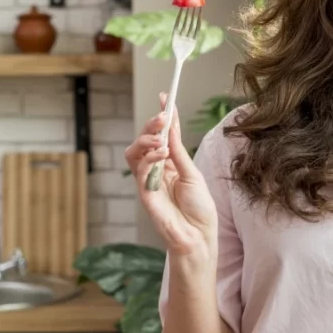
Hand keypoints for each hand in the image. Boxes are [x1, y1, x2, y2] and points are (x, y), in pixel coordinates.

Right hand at [125, 93, 217, 256]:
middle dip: (151, 124)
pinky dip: (148, 157)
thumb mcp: (191, 173)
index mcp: (169, 163)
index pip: (161, 135)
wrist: (198, 235)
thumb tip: (171, 125)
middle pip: (144, 140)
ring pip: (134, 152)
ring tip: (160, 139)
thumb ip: (178, 151)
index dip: (162, 116)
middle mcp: (156, 170)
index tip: (165, 96)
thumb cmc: (198, 209)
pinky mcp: (144, 193)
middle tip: (162, 116)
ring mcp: (148, 180)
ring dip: (145, 140)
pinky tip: (161, 154)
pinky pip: (139, 169)